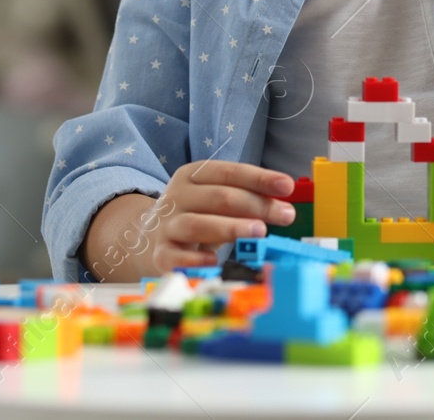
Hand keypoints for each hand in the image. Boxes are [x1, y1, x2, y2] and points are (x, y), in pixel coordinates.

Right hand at [89, 160, 296, 276]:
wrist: (146, 238)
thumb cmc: (195, 215)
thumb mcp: (215, 199)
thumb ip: (245, 197)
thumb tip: (284, 203)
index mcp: (192, 176)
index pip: (228, 172)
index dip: (259, 178)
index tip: (287, 186)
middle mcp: (177, 197)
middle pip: (219, 197)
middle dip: (256, 205)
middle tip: (286, 215)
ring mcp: (166, 225)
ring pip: (197, 224)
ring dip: (230, 227)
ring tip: (259, 232)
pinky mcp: (160, 254)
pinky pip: (175, 256)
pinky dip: (195, 259)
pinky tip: (216, 262)